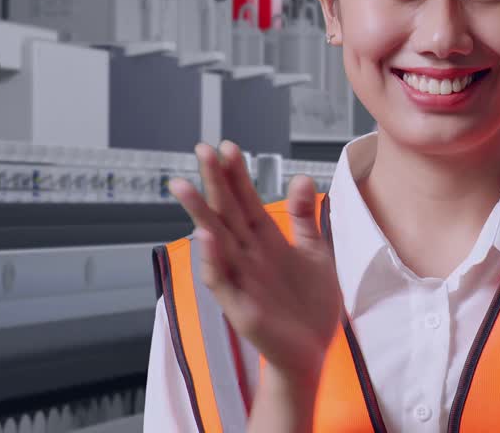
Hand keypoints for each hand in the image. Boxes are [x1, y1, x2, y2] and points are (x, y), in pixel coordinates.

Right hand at [170, 141, 341, 383]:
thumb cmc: (309, 304)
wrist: (313, 352)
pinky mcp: (241, 308)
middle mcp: (249, 256)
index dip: (237, 175)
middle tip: (201, 149)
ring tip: (184, 187)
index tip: (227, 146)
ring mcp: (242, 281)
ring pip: (216, 242)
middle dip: (214, 182)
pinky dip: (213, 261)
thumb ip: (304, 218)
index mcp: (266, 242)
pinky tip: (206, 238)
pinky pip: (222, 282)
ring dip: (200, 215)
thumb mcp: (315, 253)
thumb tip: (302, 177)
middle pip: (227, 213)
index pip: (247, 201)